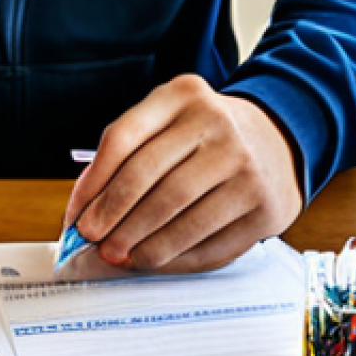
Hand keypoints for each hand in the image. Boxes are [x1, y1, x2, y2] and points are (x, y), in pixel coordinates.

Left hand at [64, 75, 302, 273]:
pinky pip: (211, 244)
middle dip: (113, 216)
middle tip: (92, 241)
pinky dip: (174, 258)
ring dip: (140, 244)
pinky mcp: (265, 207)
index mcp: (183, 95)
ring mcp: (246, 166)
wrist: (278, 140)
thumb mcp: (167, 122)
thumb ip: (125, 156)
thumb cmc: (204, 136)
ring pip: (179, 215)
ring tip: (118, 256)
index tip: (77, 214)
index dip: (93, 183)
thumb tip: (84, 211)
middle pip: (149, 178)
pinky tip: (154, 260)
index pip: (123, 138)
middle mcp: (217, 124)